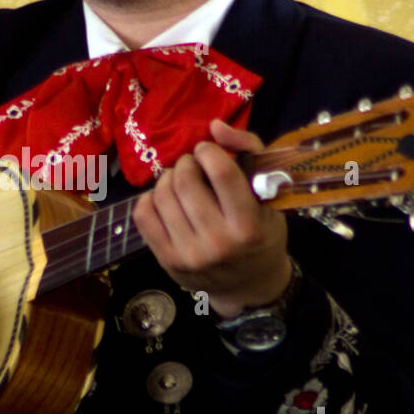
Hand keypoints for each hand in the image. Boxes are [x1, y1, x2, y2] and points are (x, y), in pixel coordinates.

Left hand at [132, 118, 291, 317]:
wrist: (248, 287)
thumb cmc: (262, 234)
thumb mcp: (269, 195)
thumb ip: (249, 152)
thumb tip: (214, 126)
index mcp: (248, 226)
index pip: (221, 173)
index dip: (208, 151)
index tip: (207, 150)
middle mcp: (217, 243)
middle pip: (185, 181)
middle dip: (186, 163)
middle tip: (192, 166)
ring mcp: (188, 254)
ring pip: (161, 195)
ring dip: (168, 178)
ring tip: (180, 181)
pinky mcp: (165, 260)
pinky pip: (143, 214)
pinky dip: (150, 198)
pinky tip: (166, 199)